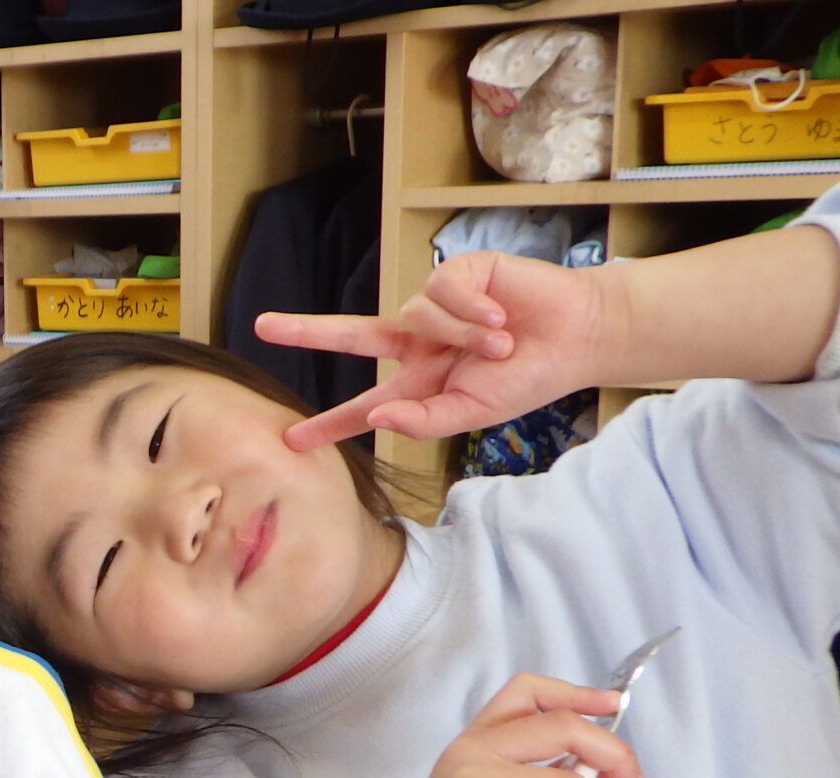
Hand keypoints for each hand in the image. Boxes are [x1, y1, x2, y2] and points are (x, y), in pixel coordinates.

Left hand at [258, 249, 609, 448]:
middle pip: (352, 336)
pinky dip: (470, 308)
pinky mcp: (458, 274)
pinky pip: (441, 289)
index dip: (330, 424)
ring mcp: (436, 308)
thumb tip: (377, 419)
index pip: (365, 406)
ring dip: (461, 334)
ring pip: (416, 317)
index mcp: (420, 382)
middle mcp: (420, 343)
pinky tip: (500, 315)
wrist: (577, 336)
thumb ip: (424, 420)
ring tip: (502, 342)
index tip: (291, 440)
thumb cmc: (528, 378)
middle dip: (308, 332)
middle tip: (262, 327)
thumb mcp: (474, 412)